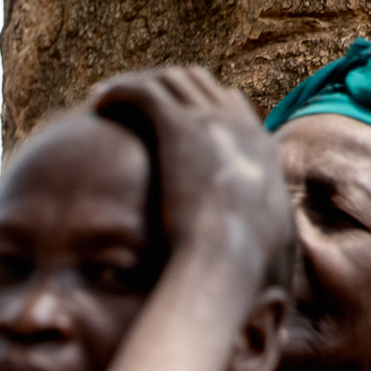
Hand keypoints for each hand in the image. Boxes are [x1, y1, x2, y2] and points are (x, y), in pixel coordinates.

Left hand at [91, 67, 292, 275]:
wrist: (228, 255)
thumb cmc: (241, 268)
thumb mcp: (265, 252)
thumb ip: (264, 250)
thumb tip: (273, 288)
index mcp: (261, 152)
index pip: (234, 109)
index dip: (203, 108)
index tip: (175, 118)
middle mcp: (240, 127)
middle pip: (203, 85)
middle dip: (168, 87)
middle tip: (136, 100)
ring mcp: (211, 122)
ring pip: (172, 81)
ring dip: (140, 84)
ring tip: (108, 96)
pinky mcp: (179, 126)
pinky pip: (145, 91)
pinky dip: (121, 90)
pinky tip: (98, 101)